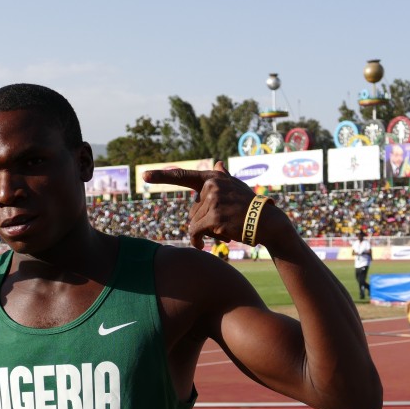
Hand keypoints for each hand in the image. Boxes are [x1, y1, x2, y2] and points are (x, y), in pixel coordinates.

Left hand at [142, 161, 256, 249]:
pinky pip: (195, 232)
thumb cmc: (249, 204)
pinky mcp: (214, 217)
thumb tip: (217, 164)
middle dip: (202, 221)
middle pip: (191, 210)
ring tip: (222, 230)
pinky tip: (202, 245)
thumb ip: (222, 177)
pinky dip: (196, 241)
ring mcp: (213, 201)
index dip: (161, 176)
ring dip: (203, 232)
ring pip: (193, 222)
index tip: (144, 176)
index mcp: (213, 178)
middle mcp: (211, 186)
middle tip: (221, 223)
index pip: (183, 176)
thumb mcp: (236, 187)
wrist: (265, 221)